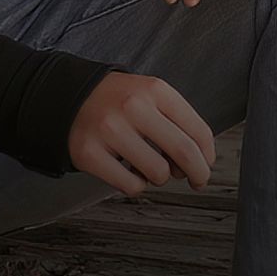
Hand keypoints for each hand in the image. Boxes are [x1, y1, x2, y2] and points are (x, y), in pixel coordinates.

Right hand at [68, 71, 215, 195]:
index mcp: (154, 89)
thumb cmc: (117, 101)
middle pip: (184, 153)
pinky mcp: (90, 153)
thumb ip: (177, 120)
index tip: (206, 164)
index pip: (198, 130)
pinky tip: (127, 169)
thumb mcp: (150, 95)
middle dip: (198, 173)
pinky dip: (135, 184)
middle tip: (196, 180)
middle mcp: (133, 107)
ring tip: (146, 164)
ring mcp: (110, 130)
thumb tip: (201, 160)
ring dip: (158, 177)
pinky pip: (132, 186)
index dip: (208, 155)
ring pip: (158, 173)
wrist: (68, 96)